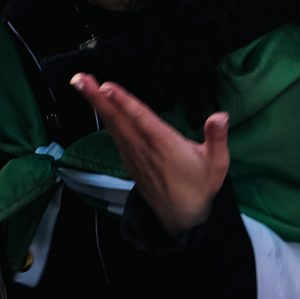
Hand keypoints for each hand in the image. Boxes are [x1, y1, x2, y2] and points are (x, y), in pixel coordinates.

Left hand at [71, 74, 227, 237]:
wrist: (184, 219)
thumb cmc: (201, 187)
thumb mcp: (217, 163)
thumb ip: (217, 138)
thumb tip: (220, 116)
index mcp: (164, 145)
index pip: (141, 119)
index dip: (124, 102)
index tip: (106, 87)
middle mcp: (145, 148)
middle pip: (118, 119)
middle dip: (98, 98)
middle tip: (80, 79)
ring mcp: (134, 156)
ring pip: (113, 126)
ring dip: (97, 105)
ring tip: (83, 85)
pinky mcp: (130, 162)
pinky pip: (115, 136)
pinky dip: (105, 120)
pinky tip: (99, 108)